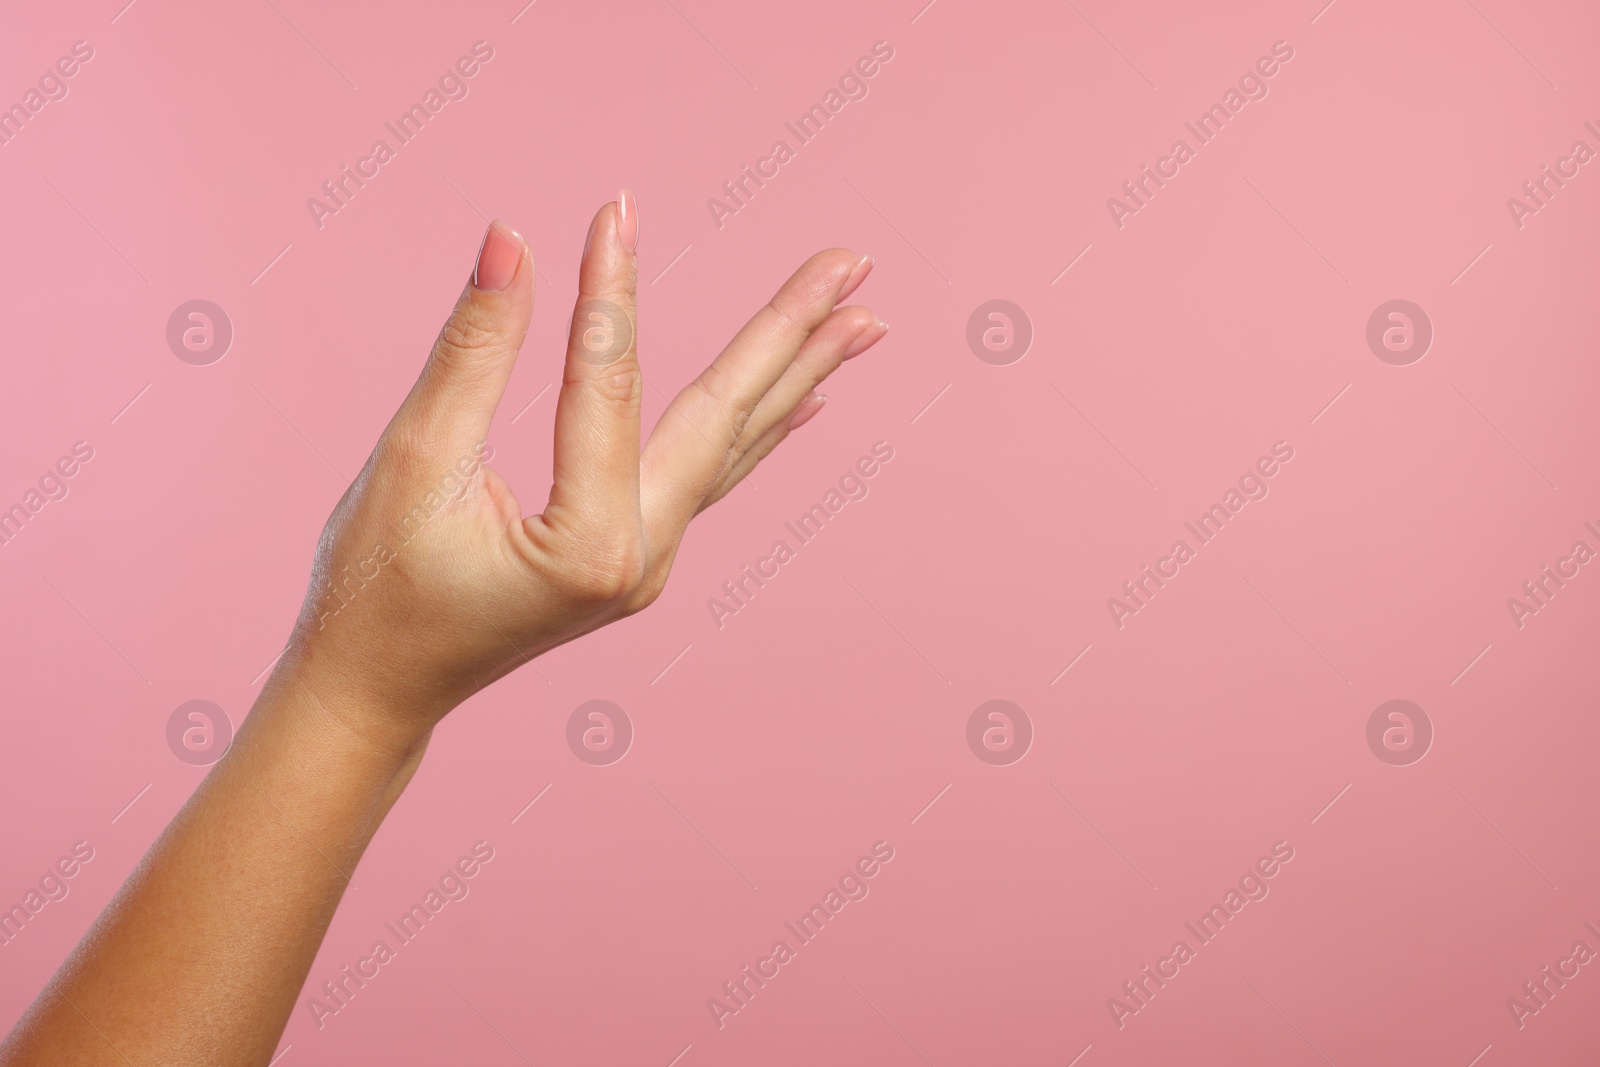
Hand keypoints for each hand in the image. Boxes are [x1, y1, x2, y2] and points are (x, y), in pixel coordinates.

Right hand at [277, 192, 886, 742]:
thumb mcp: (415, 462)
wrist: (375, 688)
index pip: (611, 387)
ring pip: (731, 448)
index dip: (611, 291)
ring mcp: (650, 563)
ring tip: (863, 317)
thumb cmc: (374, 586)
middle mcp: (643, 559)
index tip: (616, 209)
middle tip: (856, 261)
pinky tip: (806, 399)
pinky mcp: (637, 556)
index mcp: (590, 546)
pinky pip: (711, 476)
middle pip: (724, 420)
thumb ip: (473, 351)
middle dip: (790, 332)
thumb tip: (511, 241)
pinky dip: (757, 428)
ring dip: (795, 375)